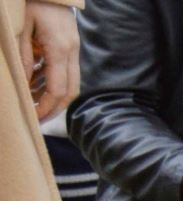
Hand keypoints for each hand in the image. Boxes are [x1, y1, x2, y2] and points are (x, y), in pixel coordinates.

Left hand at [22, 1, 79, 121]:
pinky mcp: (71, 47)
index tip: (32, 116)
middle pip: (70, 92)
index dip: (46, 107)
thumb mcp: (20, 30)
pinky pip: (66, 72)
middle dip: (54, 109)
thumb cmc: (31, 4)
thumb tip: (24, 85)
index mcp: (59, 49)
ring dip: (53, 97)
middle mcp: (72, 53)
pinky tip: (36, 86)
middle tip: (37, 119)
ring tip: (33, 104)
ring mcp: (74, 50)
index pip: (57, 89)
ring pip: (70, 84)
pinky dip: (52, 83)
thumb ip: (23, 58)